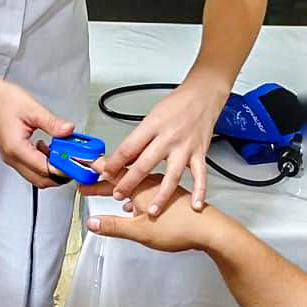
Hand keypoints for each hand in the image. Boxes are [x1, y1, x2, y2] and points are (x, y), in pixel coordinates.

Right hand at [0, 78, 73, 186]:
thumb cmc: (5, 101)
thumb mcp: (33, 109)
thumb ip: (52, 123)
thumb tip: (68, 131)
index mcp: (16, 148)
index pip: (44, 169)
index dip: (62, 169)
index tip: (75, 163)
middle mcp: (12, 157)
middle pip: (40, 180)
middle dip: (59, 174)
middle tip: (72, 162)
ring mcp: (12, 159)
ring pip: (36, 177)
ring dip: (51, 169)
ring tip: (60, 153)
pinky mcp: (13, 156)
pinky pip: (31, 168)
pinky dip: (43, 164)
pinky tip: (48, 150)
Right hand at [86, 177, 220, 251]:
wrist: (211, 229)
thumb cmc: (178, 228)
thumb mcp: (141, 231)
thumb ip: (114, 226)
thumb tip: (91, 222)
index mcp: (140, 186)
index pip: (112, 174)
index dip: (94, 171)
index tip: (80, 165)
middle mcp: (150, 182)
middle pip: (121, 179)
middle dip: (102, 183)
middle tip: (85, 185)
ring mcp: (163, 186)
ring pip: (136, 184)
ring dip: (120, 189)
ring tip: (110, 196)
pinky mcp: (173, 194)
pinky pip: (149, 190)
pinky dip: (137, 195)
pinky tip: (137, 206)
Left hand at [99, 71, 228, 213]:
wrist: (202, 95)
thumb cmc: (176, 105)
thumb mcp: (151, 117)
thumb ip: (138, 139)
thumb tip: (122, 158)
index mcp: (152, 126)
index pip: (128, 148)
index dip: (114, 163)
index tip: (104, 174)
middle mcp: (168, 137)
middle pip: (145, 164)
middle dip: (129, 183)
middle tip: (118, 195)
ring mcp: (185, 147)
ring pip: (172, 175)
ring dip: (161, 195)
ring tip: (151, 210)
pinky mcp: (200, 153)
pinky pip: (200, 176)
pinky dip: (199, 191)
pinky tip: (194, 204)